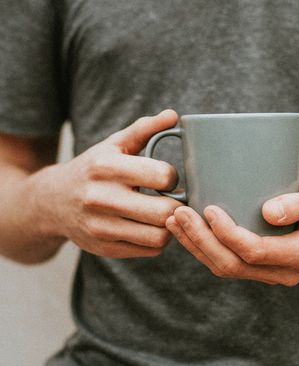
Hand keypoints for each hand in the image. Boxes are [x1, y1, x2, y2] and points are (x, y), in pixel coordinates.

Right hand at [37, 109, 183, 257]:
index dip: (174, 177)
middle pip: (165, 211)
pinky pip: (149, 250)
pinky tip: (151, 226)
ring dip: (170, 225)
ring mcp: (101, 227)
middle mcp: (100, 198)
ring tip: (165, 213)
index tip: (168, 178)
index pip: (163, 176)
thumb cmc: (93, 168)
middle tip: (175, 199)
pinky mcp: (104, 249)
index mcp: (106, 167)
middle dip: (177, 204)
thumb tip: (173, 115)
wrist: (53, 201)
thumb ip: (144, 129)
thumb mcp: (114, 144)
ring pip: (159, 235)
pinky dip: (158, 239)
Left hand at [165, 180, 298, 285]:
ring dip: (196, 246)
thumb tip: (268, 212)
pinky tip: (187, 229)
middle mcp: (283, 272)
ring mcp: (269, 273)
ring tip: (174, 221)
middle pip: (232, 264)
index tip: (208, 208)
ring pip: (224, 268)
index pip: (254, 251)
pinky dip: (203, 247)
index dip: (227, 233)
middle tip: (178, 213)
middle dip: (201, 240)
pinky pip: (227, 263)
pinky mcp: (259, 266)